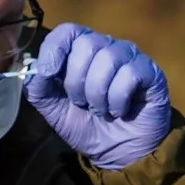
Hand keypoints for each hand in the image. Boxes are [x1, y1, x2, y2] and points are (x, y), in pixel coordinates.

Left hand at [23, 24, 171, 169]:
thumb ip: (39, 87)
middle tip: (81, 103)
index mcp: (81, 51)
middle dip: (76, 81)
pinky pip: (129, 75)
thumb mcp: (54, 109)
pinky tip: (120, 111)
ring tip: (101, 110)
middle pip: (87, 44)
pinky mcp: (150, 73)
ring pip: (108, 59)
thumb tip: (34, 69)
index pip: (68, 31)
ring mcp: (130, 58)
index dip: (54, 49)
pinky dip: (118, 100)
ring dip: (97, 94)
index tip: (48, 74)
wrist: (118, 154)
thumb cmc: (87, 127)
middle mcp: (107, 47)